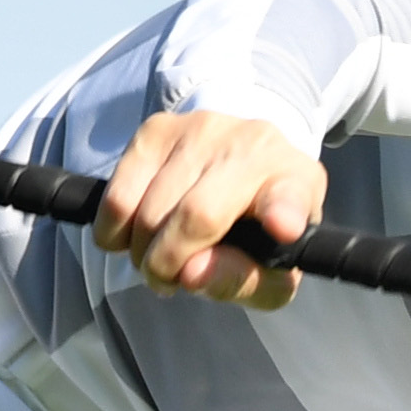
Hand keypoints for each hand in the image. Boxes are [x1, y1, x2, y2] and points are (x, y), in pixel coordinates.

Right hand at [100, 112, 326, 307]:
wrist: (238, 165)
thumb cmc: (257, 232)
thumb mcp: (265, 274)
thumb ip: (239, 282)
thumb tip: (189, 274)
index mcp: (296, 184)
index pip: (290, 197)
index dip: (284, 213)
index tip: (285, 227)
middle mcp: (254, 146)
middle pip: (196, 215)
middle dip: (167, 263)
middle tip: (165, 279)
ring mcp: (203, 130)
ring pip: (149, 209)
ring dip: (140, 250)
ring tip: (155, 258)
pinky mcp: (158, 128)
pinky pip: (119, 194)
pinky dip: (114, 229)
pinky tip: (134, 234)